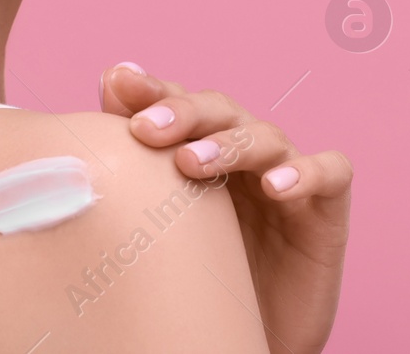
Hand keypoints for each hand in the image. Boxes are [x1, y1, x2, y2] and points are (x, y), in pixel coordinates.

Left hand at [98, 62, 351, 353]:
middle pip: (218, 109)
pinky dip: (306, 171)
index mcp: (198, 148)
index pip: (175, 103)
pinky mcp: (326, 207)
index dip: (150, 90)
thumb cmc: (197, 279)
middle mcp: (242, 151)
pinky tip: (277, 187)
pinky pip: (330, 171)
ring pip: (265, 136)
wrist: (245, 339)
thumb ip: (129, 178)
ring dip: (228, 143)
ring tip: (191, 164)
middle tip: (144, 129)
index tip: (116, 82)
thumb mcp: (156, 231)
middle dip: (181, 112)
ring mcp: (286, 174)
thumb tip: (79, 131)